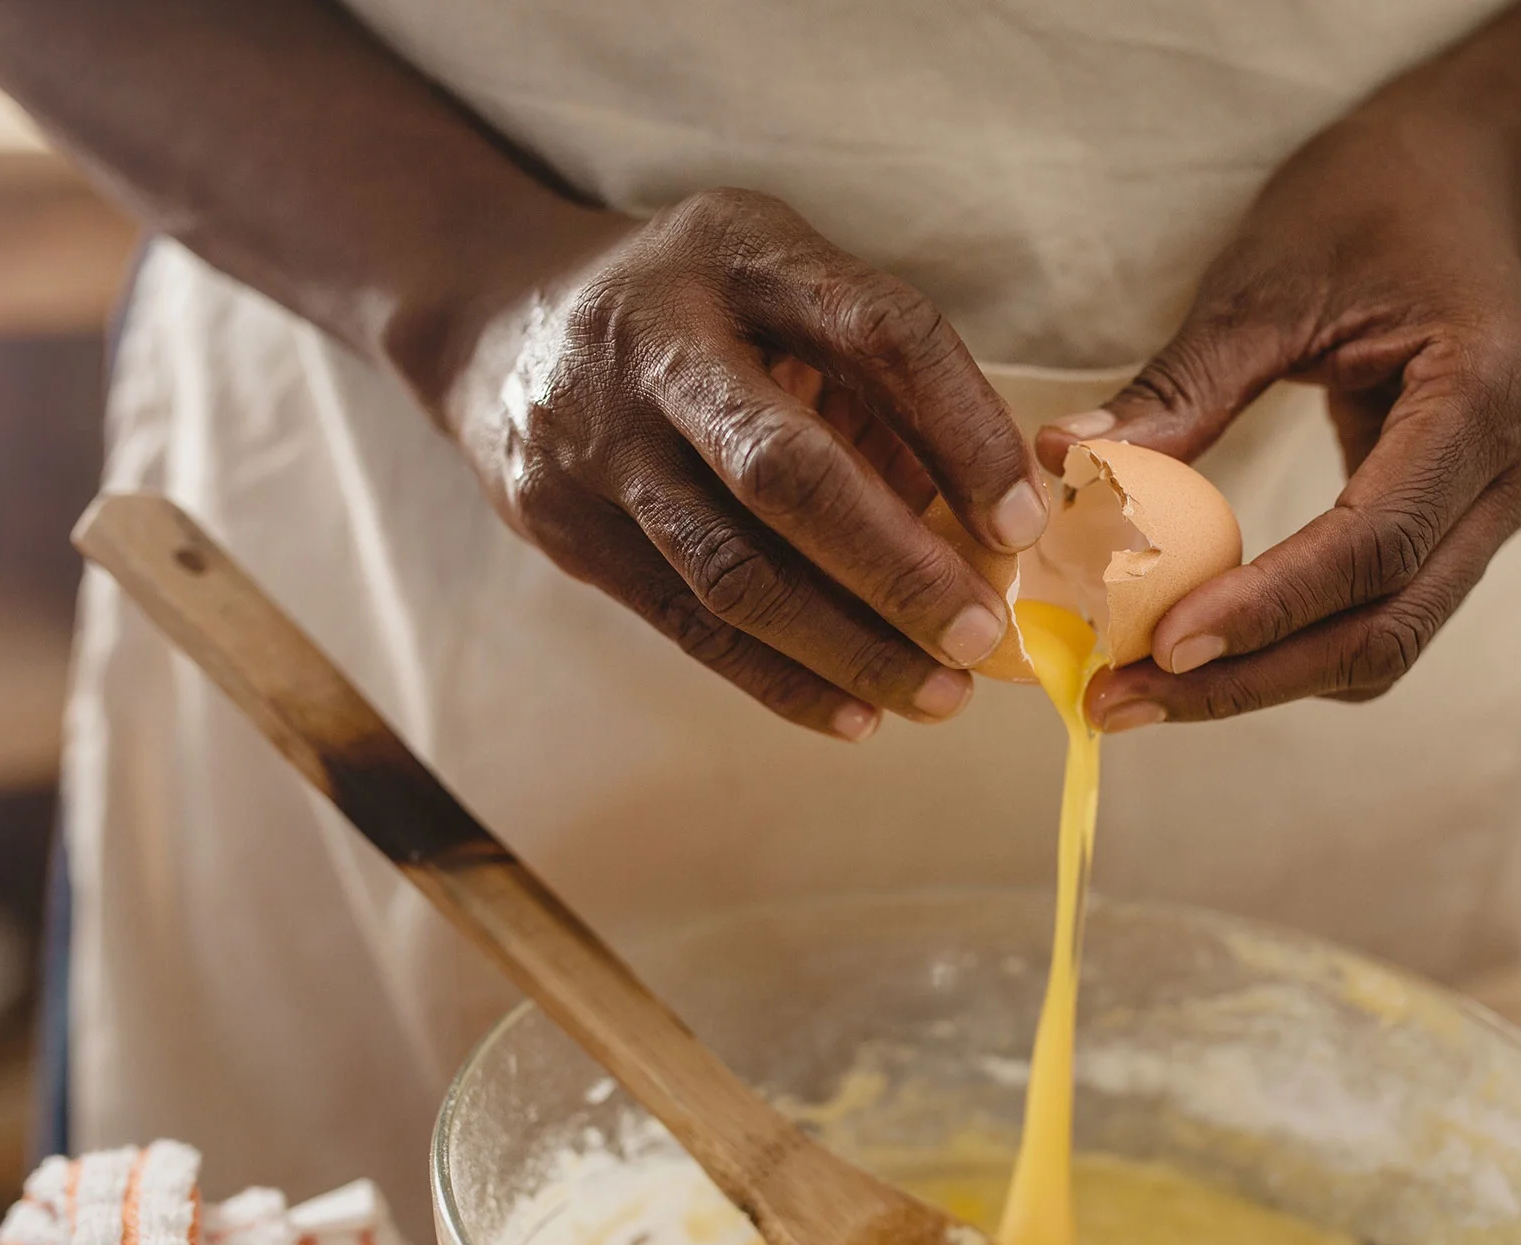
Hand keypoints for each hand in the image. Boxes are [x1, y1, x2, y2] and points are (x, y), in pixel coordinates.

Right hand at [438, 188, 1047, 740]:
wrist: (498, 320)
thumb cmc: (701, 308)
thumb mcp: (785, 282)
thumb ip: (880, 384)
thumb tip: (994, 529)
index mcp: (743, 252)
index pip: (877, 334)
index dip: (961, 430)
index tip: (1022, 522)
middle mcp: (658, 341)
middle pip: (787, 473)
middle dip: (899, 569)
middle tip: (983, 635)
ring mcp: (597, 441)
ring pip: (733, 572)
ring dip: (849, 647)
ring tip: (939, 694)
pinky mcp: (565, 527)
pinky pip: (687, 625)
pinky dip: (780, 679)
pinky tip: (857, 714)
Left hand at [1042, 106, 1520, 733]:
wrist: (1468, 176)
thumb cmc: (1367, 204)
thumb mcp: (1263, 279)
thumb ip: (1179, 388)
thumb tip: (1061, 465)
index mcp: (1488, 391)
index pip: (1376, 544)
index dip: (1268, 608)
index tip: (1158, 648)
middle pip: (1389, 624)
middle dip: (1250, 678)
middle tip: (1118, 701)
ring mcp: (1510, 502)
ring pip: (1391, 637)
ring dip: (1266, 678)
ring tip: (1141, 692)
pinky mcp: (1475, 523)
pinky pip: (1385, 609)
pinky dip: (1293, 640)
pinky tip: (1201, 649)